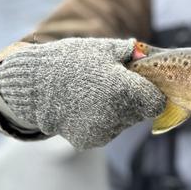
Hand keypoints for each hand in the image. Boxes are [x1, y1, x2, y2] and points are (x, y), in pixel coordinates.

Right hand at [0, 37, 166, 148]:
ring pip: (122, 124)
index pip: (157, 104)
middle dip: (133, 102)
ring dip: (116, 113)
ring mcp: (103, 130)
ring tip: (93, 96)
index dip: (152, 95)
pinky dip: (99, 123)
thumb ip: (129, 52)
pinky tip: (82, 108)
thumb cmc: (71, 61)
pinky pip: (104, 132)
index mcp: (127, 90)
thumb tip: (145, 53)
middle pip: (140, 114)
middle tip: (112, 87)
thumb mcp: (102, 48)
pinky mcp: (88, 141)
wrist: (33, 85)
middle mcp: (118, 114)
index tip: (143, 88)